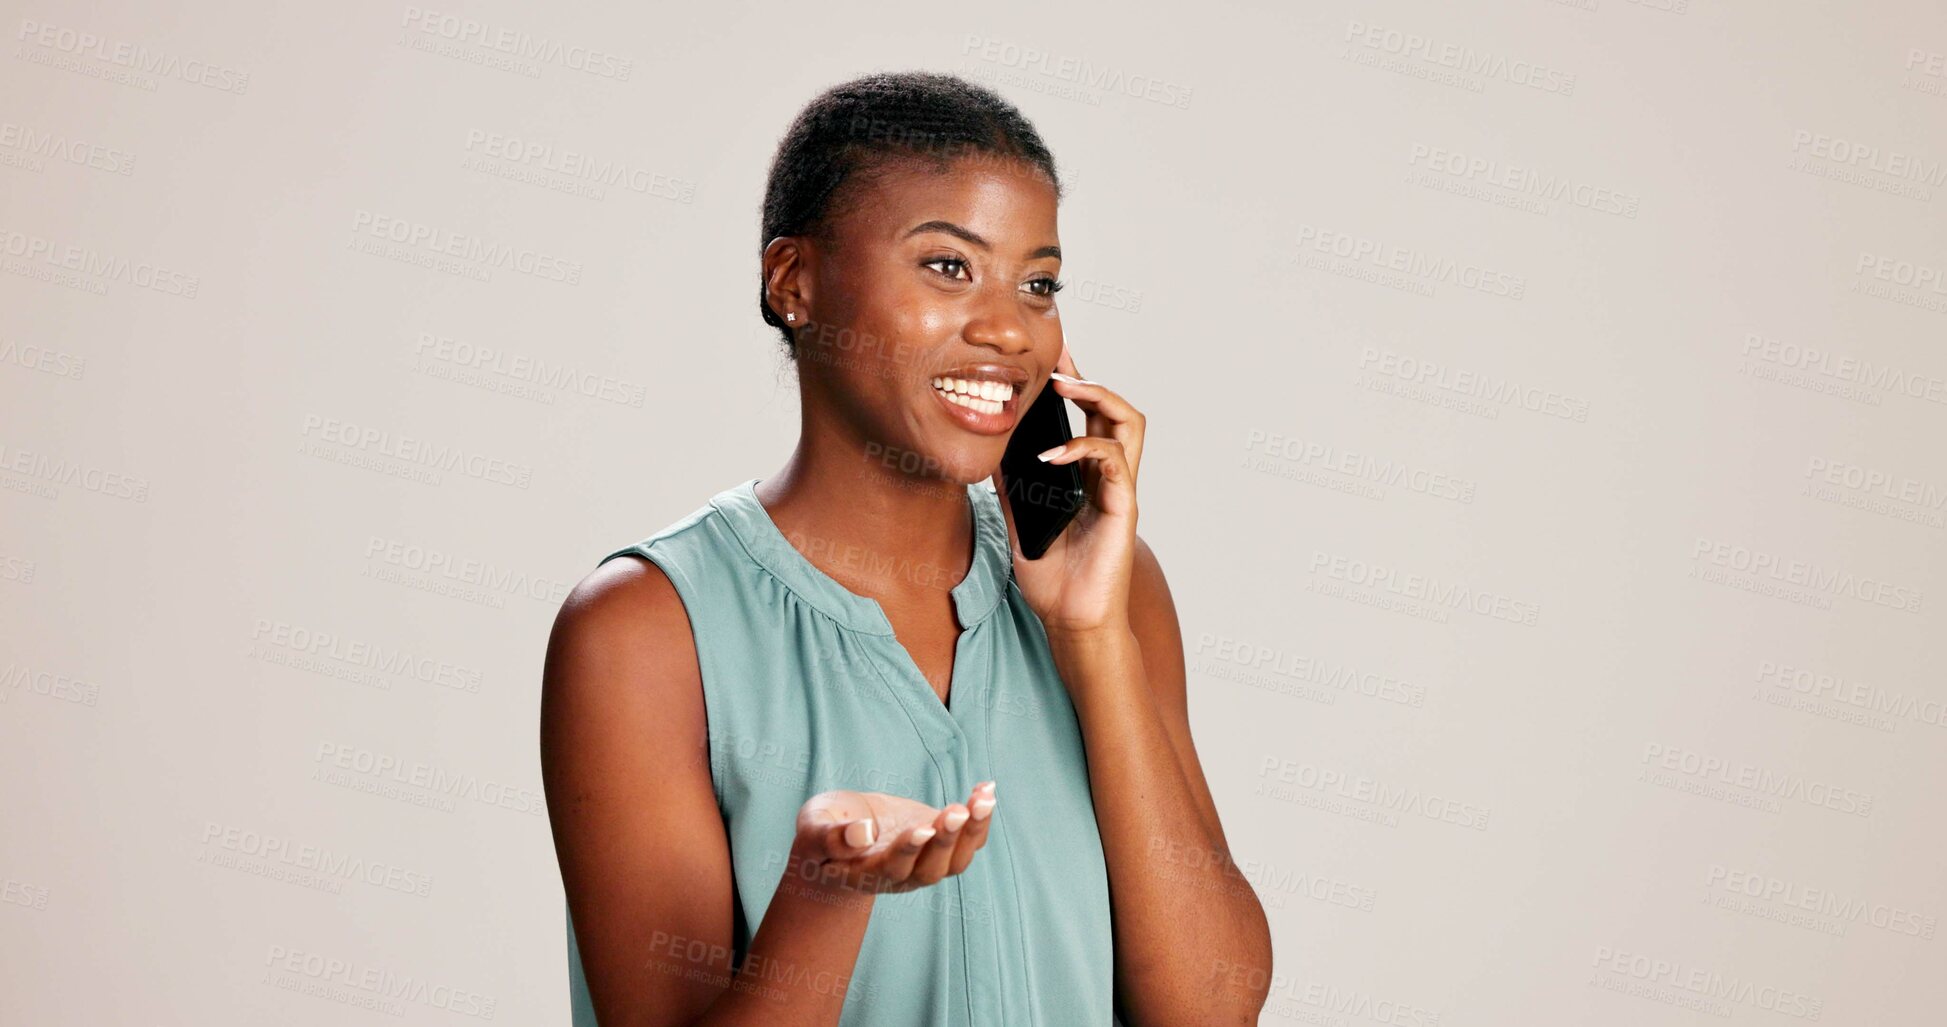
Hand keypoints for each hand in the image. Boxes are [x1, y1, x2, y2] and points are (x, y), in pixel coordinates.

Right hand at [787, 782, 997, 895]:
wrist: (840, 837)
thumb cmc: (821, 832)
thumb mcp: (813, 830)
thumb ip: (830, 837)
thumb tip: (862, 834)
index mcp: (866, 875)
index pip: (892, 869)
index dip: (909, 851)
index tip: (923, 828)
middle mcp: (900, 877)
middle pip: (930, 870)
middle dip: (946, 840)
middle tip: (957, 811)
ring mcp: (923, 863)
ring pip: (955, 860)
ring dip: (973, 831)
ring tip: (983, 799)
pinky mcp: (939, 845)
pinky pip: (967, 841)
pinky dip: (981, 819)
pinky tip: (986, 788)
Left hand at [991, 342, 1143, 635]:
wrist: (1071, 620)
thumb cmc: (1054, 578)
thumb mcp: (1020, 520)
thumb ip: (1011, 486)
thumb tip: (987, 452)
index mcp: (1088, 476)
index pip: (1089, 416)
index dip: (1074, 382)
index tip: (1051, 355)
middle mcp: (1110, 476)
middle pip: (1114, 408)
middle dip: (1087, 377)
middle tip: (1056, 365)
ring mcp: (1120, 489)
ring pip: (1129, 422)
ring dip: (1097, 397)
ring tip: (1063, 390)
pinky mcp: (1123, 507)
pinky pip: (1113, 460)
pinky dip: (1082, 448)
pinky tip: (1050, 455)